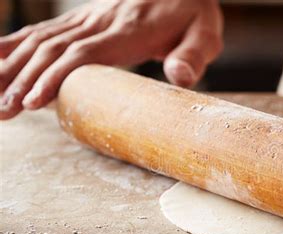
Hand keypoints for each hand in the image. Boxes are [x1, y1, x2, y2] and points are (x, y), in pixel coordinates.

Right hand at [0, 0, 222, 119]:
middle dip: (24, 79)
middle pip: (53, 49)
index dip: (54, 76)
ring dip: (14, 66)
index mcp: (128, 31)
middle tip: (3, 111)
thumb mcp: (204, 34)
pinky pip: (45, 30)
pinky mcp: (84, 19)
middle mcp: (101, 22)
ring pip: (42, 40)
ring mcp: (89, 19)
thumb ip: (192, 56)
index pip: (83, 54)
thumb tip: (180, 77)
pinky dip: (17, 43)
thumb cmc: (193, 14)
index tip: (31, 101)